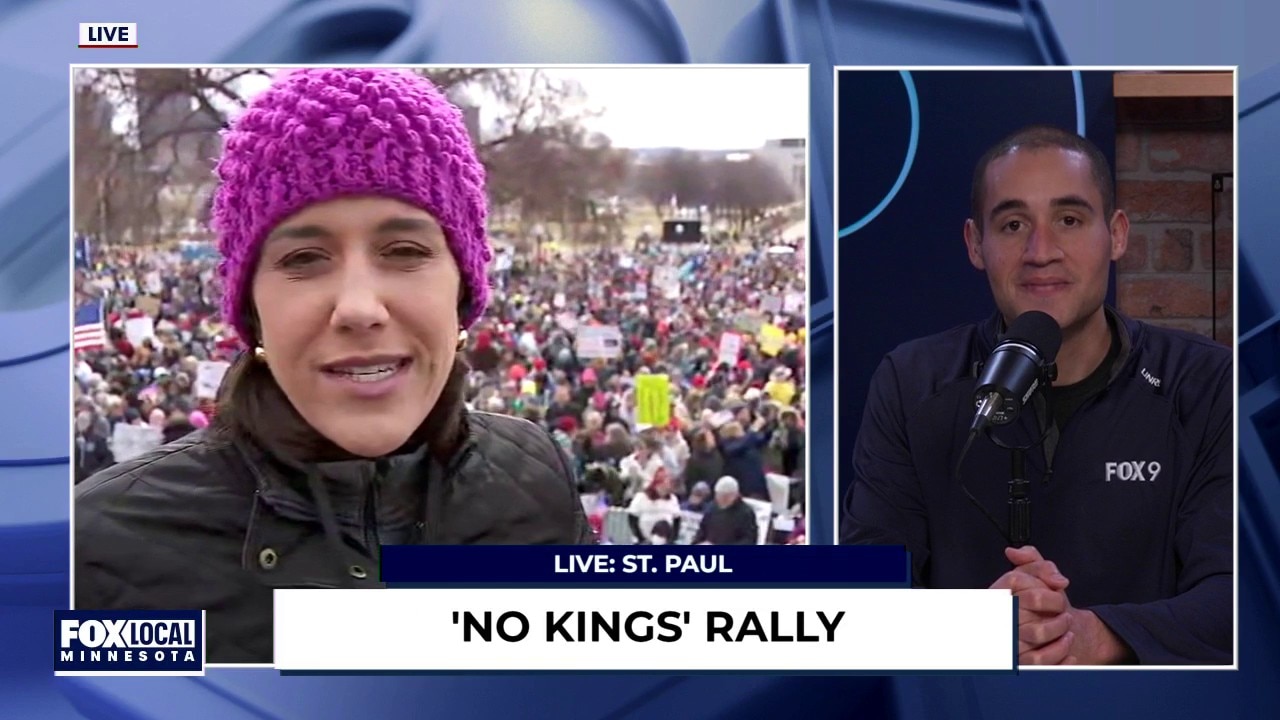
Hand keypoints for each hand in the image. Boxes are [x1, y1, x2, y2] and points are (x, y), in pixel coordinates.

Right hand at [997, 546, 1131, 664]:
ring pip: (1037, 633)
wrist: (1052, 634)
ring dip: (1061, 632)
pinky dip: (1061, 655)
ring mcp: (1007, 642)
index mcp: (998, 595)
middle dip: (1057, 607)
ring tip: (1067, 630)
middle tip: (1065, 613)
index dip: (1042, 585)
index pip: (1016, 581)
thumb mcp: (1037, 578)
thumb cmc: (1041, 605)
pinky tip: (1068, 650)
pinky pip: (1041, 661)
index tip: (1056, 588)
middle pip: (1030, 602)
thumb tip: (1015, 553)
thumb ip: (1033, 562)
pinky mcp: (1019, 663)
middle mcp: (999, 617)